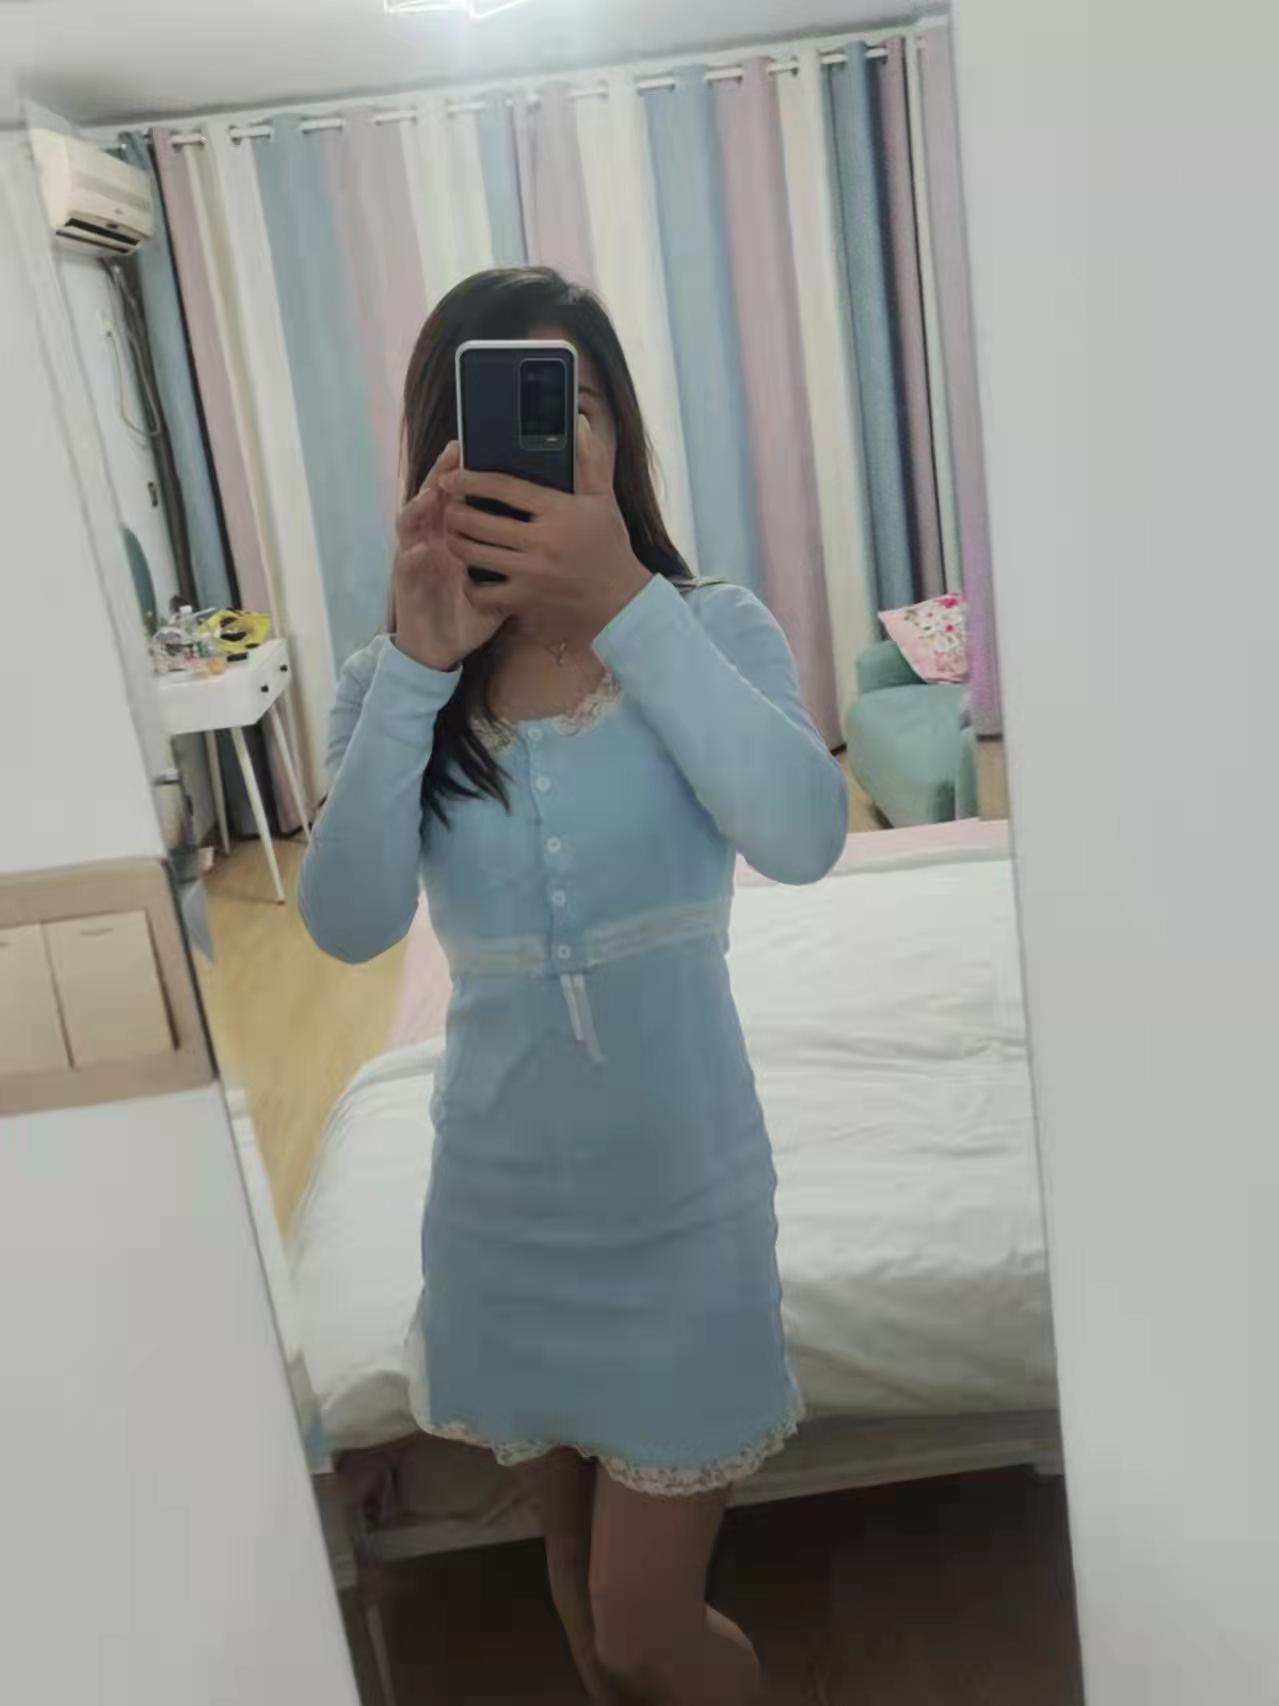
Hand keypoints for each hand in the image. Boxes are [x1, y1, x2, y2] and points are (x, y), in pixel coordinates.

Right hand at [392, 442, 504, 670]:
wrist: (441, 647)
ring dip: (420, 507)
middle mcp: (431, 537)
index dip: (468, 471)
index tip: (481, 448)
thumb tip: (547, 532)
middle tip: (455, 453)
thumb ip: (517, 554)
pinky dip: (411, 557)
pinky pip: (406, 567)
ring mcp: (416, 557)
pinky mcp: (406, 583)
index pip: (459, 493)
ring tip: (434, 494)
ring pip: (412, 524)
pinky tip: (419, 549)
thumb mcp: (499, 581)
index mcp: (454, 532)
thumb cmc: (472, 612)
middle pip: (432, 498)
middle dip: (443, 475)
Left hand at [439, 417, 649, 637]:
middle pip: (479, 522)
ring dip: (456, 543)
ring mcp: (531, 574)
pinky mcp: (526, 601)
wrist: (623, 601)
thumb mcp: (604, 500)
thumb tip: (578, 421)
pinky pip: (483, 593)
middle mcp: (541, 542)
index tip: (451, 477)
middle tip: (448, 507)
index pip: (503, 487)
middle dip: (454, 512)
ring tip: (453, 535)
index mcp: (557, 511)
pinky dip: (471, 584)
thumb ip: (590, 460)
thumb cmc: (611, 547)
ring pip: (474, 555)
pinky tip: (471, 575)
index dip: (470, 479)